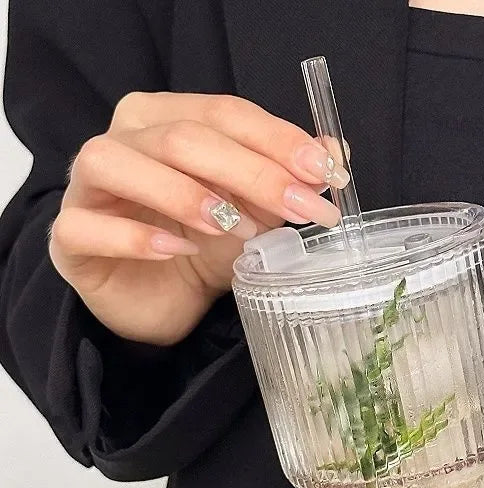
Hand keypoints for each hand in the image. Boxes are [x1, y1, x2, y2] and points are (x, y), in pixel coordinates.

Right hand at [48, 92, 349, 344]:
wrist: (160, 301)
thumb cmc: (203, 249)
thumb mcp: (255, 214)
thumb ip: (286, 180)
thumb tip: (337, 152)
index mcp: (166, 120)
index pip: (223, 113)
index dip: (277, 140)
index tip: (324, 171)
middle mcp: (122, 141)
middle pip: (182, 138)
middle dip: (251, 173)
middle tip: (302, 209)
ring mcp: (88, 188)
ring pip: (117, 163)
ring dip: (184, 194)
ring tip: (235, 227)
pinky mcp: (70, 238)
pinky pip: (87, 227)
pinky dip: (134, 238)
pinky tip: (177, 251)